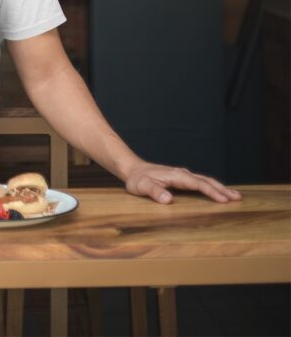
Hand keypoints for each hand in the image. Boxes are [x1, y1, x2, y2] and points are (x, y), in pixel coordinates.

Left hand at [124, 161, 241, 204]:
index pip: (198, 184)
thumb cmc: (137, 180)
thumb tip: (168, 199)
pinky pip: (200, 182)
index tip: (224, 200)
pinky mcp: (181, 179)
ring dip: (219, 188)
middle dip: (222, 189)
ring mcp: (182, 175)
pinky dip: (212, 187)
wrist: (132, 169)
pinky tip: (217, 192)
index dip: (211, 192)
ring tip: (235, 196)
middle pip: (206, 180)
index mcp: (176, 176)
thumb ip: (154, 192)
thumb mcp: (142, 186)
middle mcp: (182, 174)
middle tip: (238, 199)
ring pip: (205, 180)